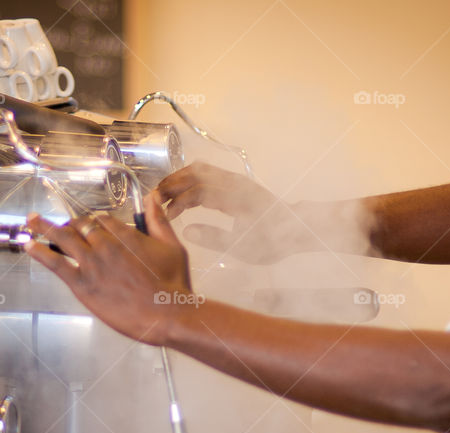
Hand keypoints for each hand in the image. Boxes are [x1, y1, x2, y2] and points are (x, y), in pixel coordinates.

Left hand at [25, 192, 192, 345]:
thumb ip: (158, 220)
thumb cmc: (173, 284)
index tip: (90, 223)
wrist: (167, 313)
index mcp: (125, 234)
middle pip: (80, 225)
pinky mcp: (82, 284)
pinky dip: (40, 252)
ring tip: (31, 220)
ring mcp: (91, 263)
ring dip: (44, 227)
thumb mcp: (172, 246)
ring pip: (63, 238)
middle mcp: (105, 244)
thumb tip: (152, 198)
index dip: (94, 221)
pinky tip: (29, 245)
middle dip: (69, 223)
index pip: (102, 219)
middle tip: (59, 223)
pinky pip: (55, 263)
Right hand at [155, 162, 291, 264]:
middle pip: (195, 173)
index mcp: (236, 197)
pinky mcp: (234, 182)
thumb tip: (187, 230)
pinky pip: (206, 173)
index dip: (178, 202)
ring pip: (199, 169)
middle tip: (154, 200)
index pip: (198, 191)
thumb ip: (213, 238)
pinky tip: (180, 193)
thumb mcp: (243, 247)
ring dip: (178, 179)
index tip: (165, 214)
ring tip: (163, 195)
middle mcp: (234, 182)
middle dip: (171, 184)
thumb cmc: (271, 240)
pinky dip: (189, 179)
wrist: (295, 228)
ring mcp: (234, 179)